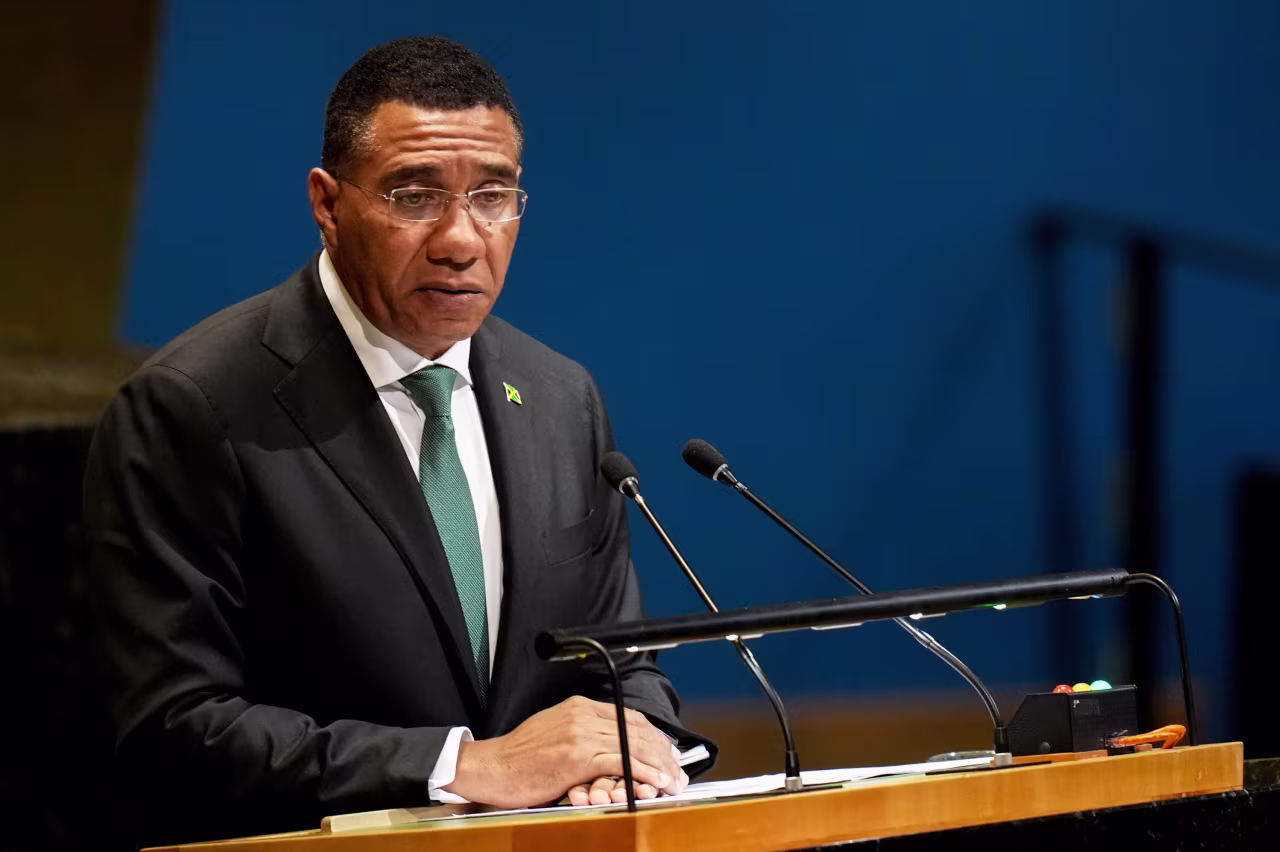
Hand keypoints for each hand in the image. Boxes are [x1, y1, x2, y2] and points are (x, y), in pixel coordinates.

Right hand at [444, 695, 685, 807]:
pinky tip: (654, 782)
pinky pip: (620, 762)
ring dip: (658, 764)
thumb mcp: (553, 731)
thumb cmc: (518, 757)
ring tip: (672, 780)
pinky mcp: (577, 757)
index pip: (628, 717)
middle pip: (635, 729)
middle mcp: (582, 716)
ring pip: (632, 745)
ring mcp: (580, 734)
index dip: (652, 735)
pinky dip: (642, 773)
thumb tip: (608, 745)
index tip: (666, 751)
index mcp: (578, 707)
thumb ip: (582, 731)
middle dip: (661, 751)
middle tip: (677, 769)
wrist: (490, 767)